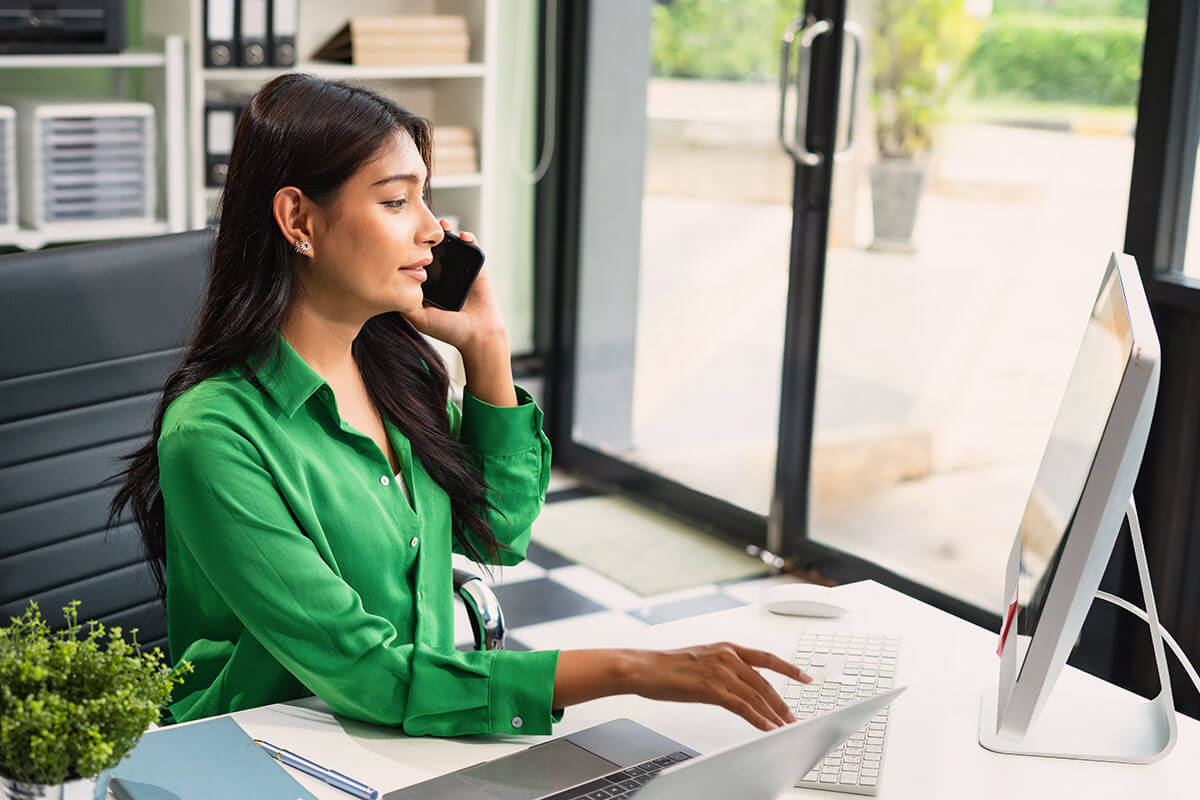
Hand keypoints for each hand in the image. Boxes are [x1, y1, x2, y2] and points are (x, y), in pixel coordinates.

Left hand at [403, 220, 507, 352]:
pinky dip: (470, 240)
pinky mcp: (479, 271)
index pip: (421, 262)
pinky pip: (475, 251)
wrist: (477, 335)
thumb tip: (383, 292)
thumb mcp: (419, 318)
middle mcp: (446, 277)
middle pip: (437, 251)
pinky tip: (463, 236)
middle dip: (430, 238)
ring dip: (449, 234)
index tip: (406, 237)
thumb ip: (404, 305)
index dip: (414, 250)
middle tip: (423, 226)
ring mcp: (463, 273)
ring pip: (455, 248)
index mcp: (432, 286)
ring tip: (443, 225)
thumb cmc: (450, 331)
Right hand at [624, 642, 811, 730]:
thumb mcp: (702, 659)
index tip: (806, 677)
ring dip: (774, 713)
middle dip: (782, 701)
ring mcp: (720, 672)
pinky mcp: (711, 689)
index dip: (789, 668)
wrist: (643, 667)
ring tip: (784, 726)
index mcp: (727, 647)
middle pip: (765, 681)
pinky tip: (766, 727)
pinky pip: (742, 707)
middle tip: (793, 716)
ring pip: (757, 695)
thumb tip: (736, 683)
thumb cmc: (667, 666)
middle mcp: (728, 656)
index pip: (767, 657)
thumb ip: (722, 667)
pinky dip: (758, 719)